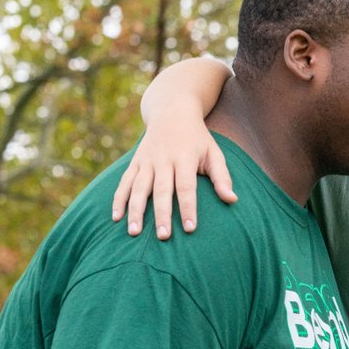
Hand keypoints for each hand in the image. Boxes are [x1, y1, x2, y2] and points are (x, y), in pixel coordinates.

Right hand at [111, 125, 236, 239]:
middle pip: (161, 190)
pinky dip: (119, 199)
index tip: (190, 228)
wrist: (171, 110)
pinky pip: (124, 182)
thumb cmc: (198, 139)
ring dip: (135, 211)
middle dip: (162, 214)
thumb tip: (232, 200)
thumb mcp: (214, 152)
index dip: (188, 207)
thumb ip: (222, 177)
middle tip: (163, 237)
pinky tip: (116, 218)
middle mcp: (163, 159)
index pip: (186, 186)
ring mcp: (146, 161)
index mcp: (184, 157)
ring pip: (138, 188)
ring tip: (134, 233)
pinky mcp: (135, 162)